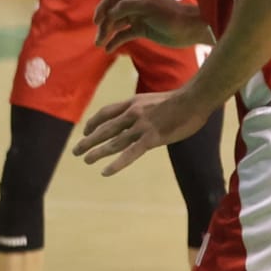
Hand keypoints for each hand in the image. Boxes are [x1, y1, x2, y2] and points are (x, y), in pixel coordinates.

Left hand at [73, 88, 212, 176]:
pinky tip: (105, 171)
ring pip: (113, 142)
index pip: (105, 113)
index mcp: (132, 103)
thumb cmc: (180, 100)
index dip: (93, 122)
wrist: (194, 99)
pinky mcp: (152, 139)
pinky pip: (130, 153)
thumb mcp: (154, 100)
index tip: (85, 131)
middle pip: (104, 129)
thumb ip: (143, 109)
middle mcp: (132, 114)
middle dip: (88, 140)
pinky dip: (116, 164)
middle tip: (76, 150)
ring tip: (85, 159)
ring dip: (97, 151)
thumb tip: (140, 118)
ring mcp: (141, 126)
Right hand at [92, 0, 208, 53]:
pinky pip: (124, 34)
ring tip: (100, 45)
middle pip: (112, 12)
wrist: (189, 29)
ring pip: (116, 24)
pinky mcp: (140, 29)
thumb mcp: (147, 6)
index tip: (96, 21)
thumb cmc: (170, 14)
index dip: (102, 8)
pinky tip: (109, 49)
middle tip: (98, 38)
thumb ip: (126, 7)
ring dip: (107, 33)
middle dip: (104, 25)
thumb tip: (109, 13)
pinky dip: (116, 40)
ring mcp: (137, 16)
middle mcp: (134, 2)